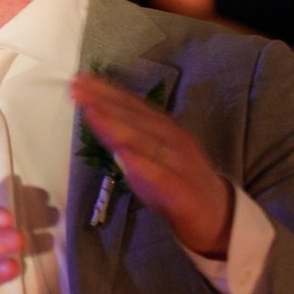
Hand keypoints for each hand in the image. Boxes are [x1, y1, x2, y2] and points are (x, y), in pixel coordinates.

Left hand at [71, 73, 234, 257]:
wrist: (216, 214)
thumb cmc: (178, 182)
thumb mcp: (151, 155)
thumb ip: (128, 139)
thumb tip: (98, 120)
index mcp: (165, 129)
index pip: (133, 106)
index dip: (107, 91)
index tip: (80, 79)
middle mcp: (173, 139)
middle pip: (135, 117)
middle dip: (105, 101)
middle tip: (76, 87)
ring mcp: (179, 163)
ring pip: (144, 140)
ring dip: (117, 124)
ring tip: (91, 110)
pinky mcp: (182, 190)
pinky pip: (161, 175)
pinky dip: (142, 164)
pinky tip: (122, 155)